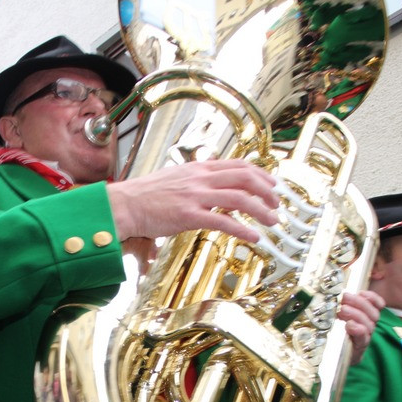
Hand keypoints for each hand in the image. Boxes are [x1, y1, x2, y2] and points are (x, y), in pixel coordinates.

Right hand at [107, 159, 278, 244]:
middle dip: (267, 191)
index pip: (239, 164)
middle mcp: (200, 178)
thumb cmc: (146, 195)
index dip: (261, 174)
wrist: (125, 203)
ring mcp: (195, 196)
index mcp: (199, 168)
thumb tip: (220, 192)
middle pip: (245, 177)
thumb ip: (200, 183)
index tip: (272, 185)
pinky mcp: (189, 215)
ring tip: (271, 221)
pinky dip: (243, 229)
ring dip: (261, 210)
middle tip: (277, 204)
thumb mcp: (177, 180)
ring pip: (239, 197)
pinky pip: (223, 221)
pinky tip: (254, 237)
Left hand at [339, 290, 383, 363]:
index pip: (378, 305)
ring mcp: (365, 337)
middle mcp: (369, 326)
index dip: (373, 297)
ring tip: (342, 310)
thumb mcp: (339, 315)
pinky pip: (363, 338)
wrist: (335, 355)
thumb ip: (342, 304)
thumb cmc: (338, 331)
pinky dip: (358, 330)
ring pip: (369, 324)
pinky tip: (349, 325)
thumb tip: (338, 292)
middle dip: (359, 303)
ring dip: (356, 314)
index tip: (361, 292)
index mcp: (367, 316)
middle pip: (373, 313)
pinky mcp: (359, 347)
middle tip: (345, 297)